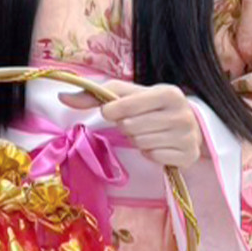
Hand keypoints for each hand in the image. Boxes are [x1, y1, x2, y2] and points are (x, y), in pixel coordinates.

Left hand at [61, 79, 203, 169]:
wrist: (185, 124)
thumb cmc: (150, 106)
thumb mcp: (127, 95)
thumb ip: (95, 95)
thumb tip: (61, 97)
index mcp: (168, 93)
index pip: (124, 105)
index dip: (111, 111)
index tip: (111, 111)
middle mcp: (184, 113)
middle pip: (130, 127)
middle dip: (126, 127)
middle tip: (135, 122)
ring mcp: (189, 136)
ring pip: (141, 143)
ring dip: (136, 140)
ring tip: (147, 132)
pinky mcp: (189, 155)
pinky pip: (154, 157)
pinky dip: (150, 153)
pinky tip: (157, 144)